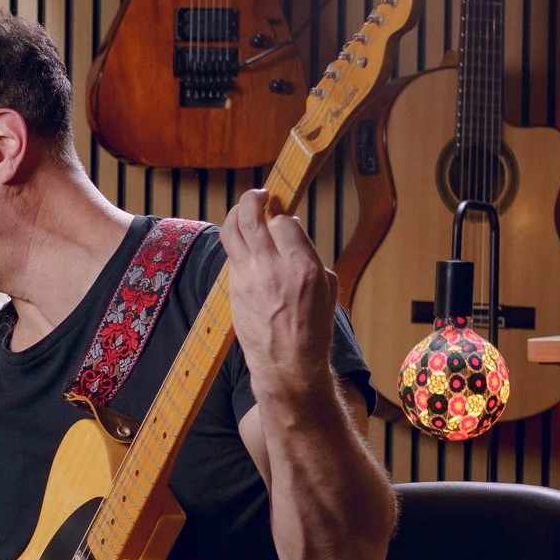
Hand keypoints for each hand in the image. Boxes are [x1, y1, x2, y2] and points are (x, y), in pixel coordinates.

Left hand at [221, 189, 337, 408]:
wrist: (287, 364)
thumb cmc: (313, 328)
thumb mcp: (327, 289)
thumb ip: (309, 257)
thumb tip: (292, 233)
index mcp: (303, 267)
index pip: (284, 222)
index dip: (283, 216)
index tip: (284, 216)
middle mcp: (273, 269)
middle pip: (251, 219)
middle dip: (252, 199)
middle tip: (258, 194)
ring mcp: (248, 279)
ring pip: (232, 233)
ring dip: (236, 214)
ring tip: (244, 208)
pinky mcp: (233, 289)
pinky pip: (232, 256)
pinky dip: (237, 244)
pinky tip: (244, 242)